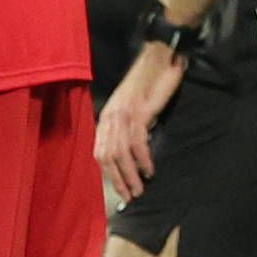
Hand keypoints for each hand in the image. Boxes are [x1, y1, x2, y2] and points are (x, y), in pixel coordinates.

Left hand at [97, 40, 186, 207]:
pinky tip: (149, 169)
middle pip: (108, 157)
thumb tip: (128, 154)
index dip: (108, 174)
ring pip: (121, 153)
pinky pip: (138, 142)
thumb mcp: (128, 108)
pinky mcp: (139, 112)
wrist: (156, 60)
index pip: (99, 153)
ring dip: (131, 174)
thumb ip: (124, 128)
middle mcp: (111, 118)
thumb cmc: (146, 85)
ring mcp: (123, 115)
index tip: (119, 189)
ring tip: (140, 188)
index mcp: (106, 118)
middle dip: (118, 180)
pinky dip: (143, 159)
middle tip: (130, 196)